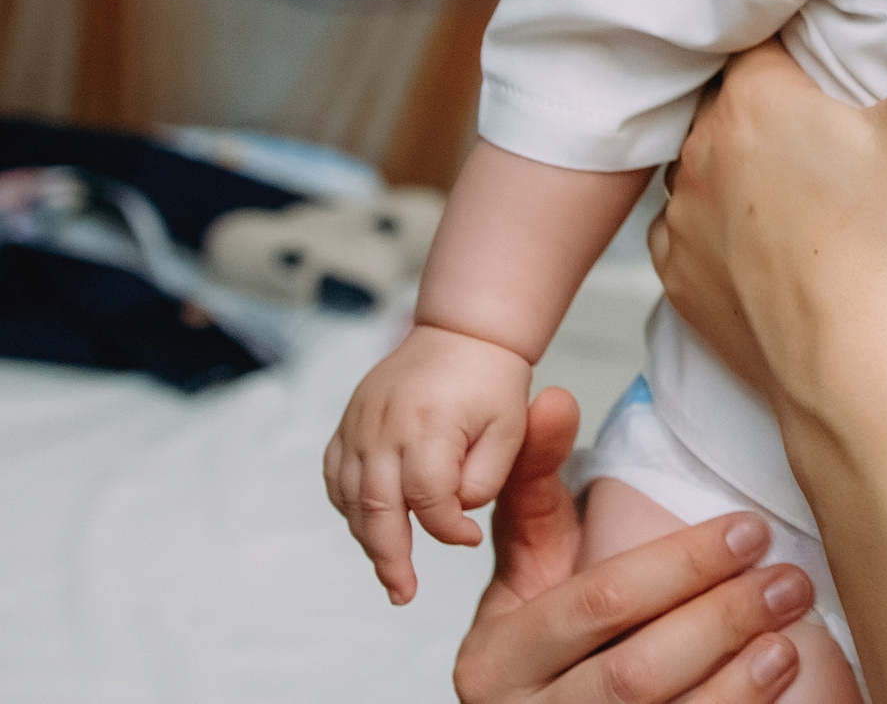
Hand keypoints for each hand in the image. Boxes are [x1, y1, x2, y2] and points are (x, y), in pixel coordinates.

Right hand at [325, 321, 532, 602]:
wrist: (462, 332)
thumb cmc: (492, 381)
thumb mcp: (510, 428)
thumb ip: (484, 479)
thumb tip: (453, 515)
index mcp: (429, 426)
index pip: (428, 499)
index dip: (448, 529)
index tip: (468, 538)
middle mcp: (384, 427)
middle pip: (377, 508)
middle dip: (389, 559)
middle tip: (402, 594)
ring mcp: (359, 424)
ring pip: (351, 498)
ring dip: (368, 538)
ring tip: (390, 570)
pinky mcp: (348, 422)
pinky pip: (336, 476)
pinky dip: (350, 507)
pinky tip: (370, 525)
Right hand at [454, 386, 812, 702]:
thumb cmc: (544, 641)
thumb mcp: (529, 569)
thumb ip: (537, 487)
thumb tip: (554, 397)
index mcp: (497, 656)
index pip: (599, 602)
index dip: (680, 566)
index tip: (748, 530)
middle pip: (633, 672)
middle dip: (719, 621)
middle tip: (788, 580)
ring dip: (736, 681)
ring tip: (789, 637)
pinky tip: (773, 683)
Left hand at [652, 0, 886, 421]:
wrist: (866, 398)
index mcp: (756, 100)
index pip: (761, 28)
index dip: (798, 26)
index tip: (832, 36)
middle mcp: (698, 154)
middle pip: (730, 92)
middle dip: (773, 91)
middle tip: (832, 105)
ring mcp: (680, 224)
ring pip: (706, 158)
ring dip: (743, 156)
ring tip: (804, 168)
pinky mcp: (680, 285)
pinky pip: (691, 226)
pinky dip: (726, 221)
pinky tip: (776, 233)